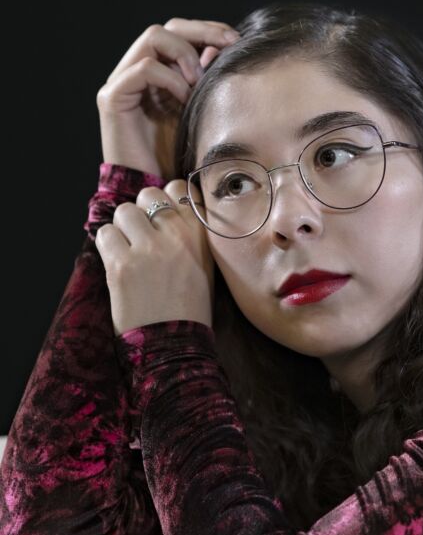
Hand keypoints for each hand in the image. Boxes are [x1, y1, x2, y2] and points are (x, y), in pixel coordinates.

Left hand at [95, 180, 214, 336]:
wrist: (175, 345)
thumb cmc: (190, 309)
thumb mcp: (205, 266)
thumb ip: (190, 235)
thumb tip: (165, 209)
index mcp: (201, 236)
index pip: (179, 189)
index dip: (166, 200)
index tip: (162, 219)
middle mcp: (177, 237)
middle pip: (149, 195)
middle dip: (142, 213)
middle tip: (143, 238)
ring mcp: (149, 249)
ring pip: (124, 211)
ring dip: (123, 228)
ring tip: (129, 251)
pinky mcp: (122, 265)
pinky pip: (105, 234)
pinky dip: (108, 246)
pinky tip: (118, 264)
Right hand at [96, 19, 239, 178]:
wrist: (153, 192)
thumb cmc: (176, 161)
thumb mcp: (198, 116)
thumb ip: (205, 84)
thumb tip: (221, 49)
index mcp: (156, 75)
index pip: (179, 35)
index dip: (207, 30)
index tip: (236, 40)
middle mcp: (135, 73)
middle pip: (167, 28)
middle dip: (201, 31)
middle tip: (228, 46)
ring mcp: (121, 83)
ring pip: (153, 37)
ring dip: (184, 54)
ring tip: (200, 81)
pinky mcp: (112, 98)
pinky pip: (144, 69)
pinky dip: (170, 78)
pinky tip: (184, 98)